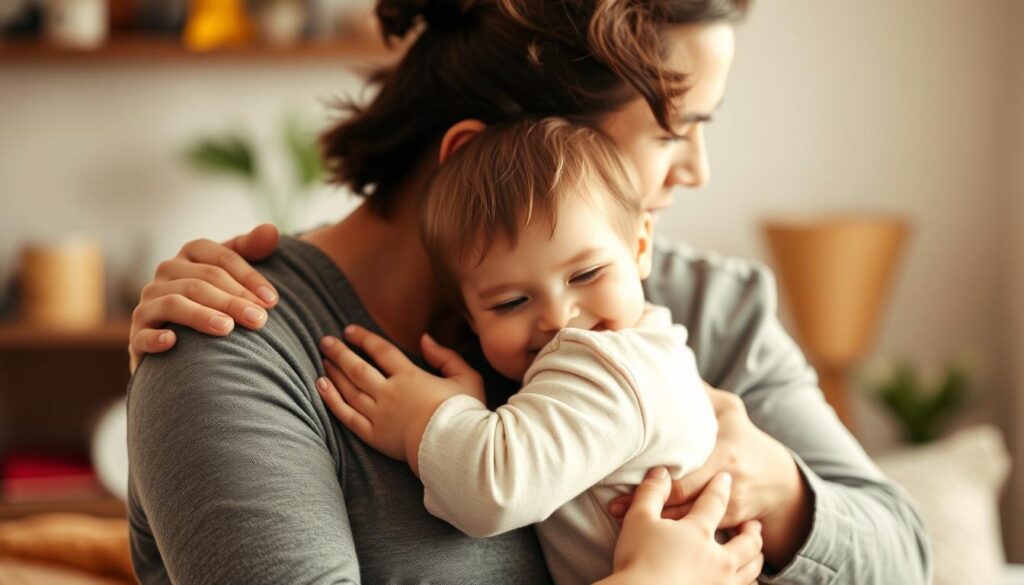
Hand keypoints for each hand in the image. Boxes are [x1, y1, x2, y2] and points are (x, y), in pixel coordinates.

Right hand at [128, 224, 280, 372]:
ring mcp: (149, 302)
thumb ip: (252, 248)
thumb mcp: (232, 269)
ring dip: (201, 316)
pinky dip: (155, 337)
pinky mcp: (138, 334)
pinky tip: (172, 342)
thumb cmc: (216, 296)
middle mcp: (166, 273)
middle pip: (202, 281)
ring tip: (227, 328)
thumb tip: (271, 230)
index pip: (222, 258)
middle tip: (259, 319)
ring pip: (175, 303)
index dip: (249, 278)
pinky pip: (143, 334)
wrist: (185, 340)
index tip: (272, 301)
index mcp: (191, 254)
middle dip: (233, 300)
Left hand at [315, 325, 484, 473]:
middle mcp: (390, 392)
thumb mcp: (467, 377)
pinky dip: (332, 399)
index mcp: (411, 376)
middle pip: (357, 367)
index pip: (381, 350)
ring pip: (349, 389)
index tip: (349, 331)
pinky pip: (347, 415)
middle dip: (339, 352)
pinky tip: (321, 386)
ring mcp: (379, 414)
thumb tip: (425, 339)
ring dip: (334, 372)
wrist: (456, 449)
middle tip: (325, 341)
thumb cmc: (465, 413)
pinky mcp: (374, 435)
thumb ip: (446, 356)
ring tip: (324, 360)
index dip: (363, 338)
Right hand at [600, 468, 763, 584]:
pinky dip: (747, 583)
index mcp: (698, 532)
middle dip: (752, 531)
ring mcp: (720, 583)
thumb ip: (652, 492)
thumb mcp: (638, 519)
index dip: (719, 487)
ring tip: (755, 554)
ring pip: (751, 569)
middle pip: (747, 542)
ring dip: (755, 558)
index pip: (714, 502)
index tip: (725, 478)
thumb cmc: (637, 558)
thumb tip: (661, 471)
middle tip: (753, 524)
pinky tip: (742, 581)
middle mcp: (717, 558)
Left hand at [609, 385, 810, 567]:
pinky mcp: (730, 524)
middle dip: (647, 502)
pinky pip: (700, 531)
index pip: (685, 466)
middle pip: (681, 495)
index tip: (623, 476)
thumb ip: (702, 394)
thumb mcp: (730, 411)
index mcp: (724, 449)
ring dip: (656, 520)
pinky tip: (650, 533)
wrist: (782, 483)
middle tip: (614, 505)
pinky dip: (675, 533)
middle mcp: (728, 478)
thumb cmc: (746, 440)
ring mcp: (730, 504)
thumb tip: (670, 363)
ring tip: (622, 519)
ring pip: (686, 517)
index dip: (655, 476)